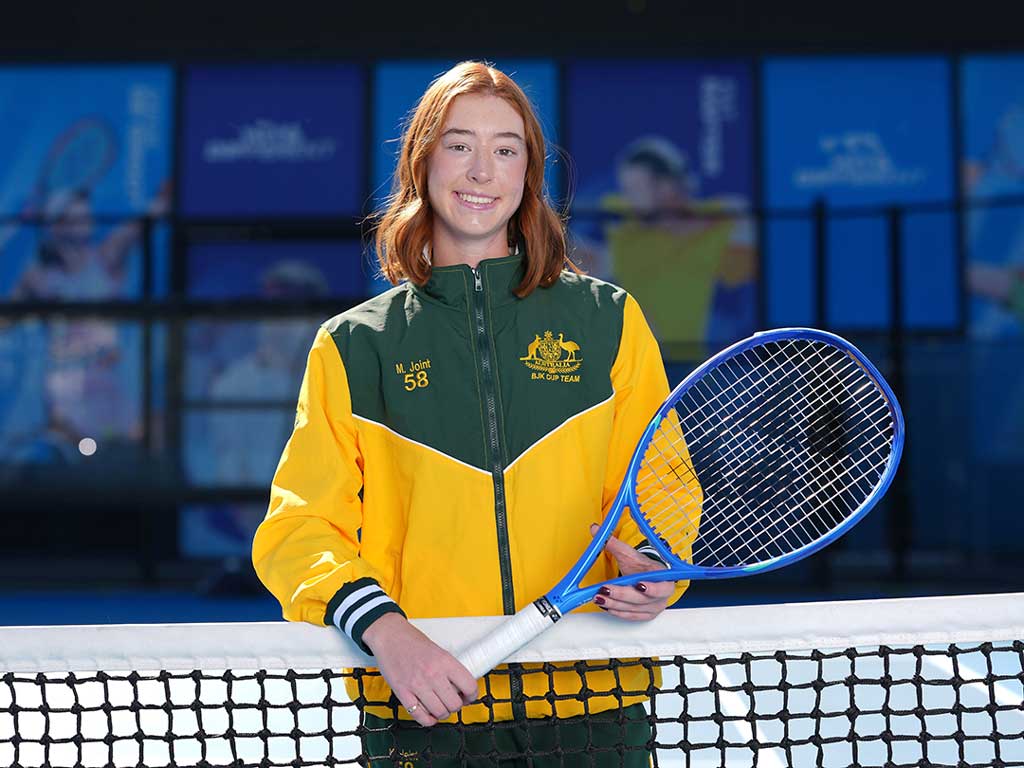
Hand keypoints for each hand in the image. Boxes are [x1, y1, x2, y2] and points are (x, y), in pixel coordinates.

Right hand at [362, 612, 477, 726]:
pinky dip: (428, 719)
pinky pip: (420, 716)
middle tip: (453, 701)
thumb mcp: (439, 651)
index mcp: (445, 661)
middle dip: (456, 706)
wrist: (390, 636)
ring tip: (439, 706)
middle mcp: (433, 674)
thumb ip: (450, 669)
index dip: (472, 695)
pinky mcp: (402, 693)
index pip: (469, 686)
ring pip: (440, 712)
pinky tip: (429, 714)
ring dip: (442, 713)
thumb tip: (462, 688)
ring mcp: (417, 685)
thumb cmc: (413, 642)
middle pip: (455, 704)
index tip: (468, 696)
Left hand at [589, 523, 674, 620]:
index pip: (661, 587)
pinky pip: (630, 616)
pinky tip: (606, 605)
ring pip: (633, 609)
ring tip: (599, 597)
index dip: (651, 588)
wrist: (647, 576)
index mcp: (664, 579)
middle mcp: (661, 596)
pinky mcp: (645, 615)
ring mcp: (654, 607)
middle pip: (641, 599)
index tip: (639, 584)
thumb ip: (613, 543)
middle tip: (605, 589)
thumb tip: (596, 530)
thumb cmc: (642, 566)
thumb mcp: (629, 554)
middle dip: (621, 594)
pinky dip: (617, 611)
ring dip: (614, 604)